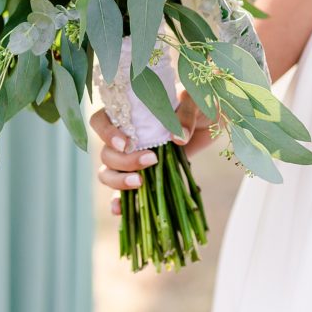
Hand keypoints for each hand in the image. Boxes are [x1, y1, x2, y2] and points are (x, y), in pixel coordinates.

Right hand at [90, 91, 214, 215]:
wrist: (211, 120)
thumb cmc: (198, 103)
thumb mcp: (193, 100)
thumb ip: (185, 113)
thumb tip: (178, 137)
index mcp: (127, 113)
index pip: (100, 121)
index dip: (106, 133)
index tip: (126, 144)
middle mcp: (124, 136)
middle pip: (106, 152)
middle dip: (124, 161)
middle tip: (151, 160)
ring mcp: (131, 157)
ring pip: (108, 172)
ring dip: (119, 181)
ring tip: (140, 183)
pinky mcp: (144, 174)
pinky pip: (124, 191)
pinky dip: (119, 202)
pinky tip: (119, 211)